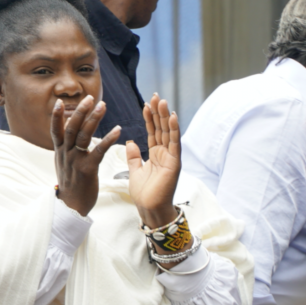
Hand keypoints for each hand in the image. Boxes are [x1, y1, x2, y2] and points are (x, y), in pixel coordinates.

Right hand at [51, 95, 120, 215]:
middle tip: (90, 98)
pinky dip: (108, 139)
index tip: (60, 102)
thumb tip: (67, 133)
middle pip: (71, 128)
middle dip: (80, 112)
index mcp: (60, 152)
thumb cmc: (71, 185)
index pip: (56, 130)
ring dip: (94, 119)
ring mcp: (75, 161)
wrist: (71, 207)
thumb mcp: (63, 164)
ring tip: (102, 106)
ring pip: (83, 136)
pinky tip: (118, 130)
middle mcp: (66, 154)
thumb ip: (65, 148)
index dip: (57, 116)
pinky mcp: (87, 169)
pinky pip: (98, 151)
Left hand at [125, 93, 180, 228]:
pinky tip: (172, 116)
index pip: (153, 131)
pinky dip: (173, 129)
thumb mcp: (135, 170)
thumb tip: (130, 141)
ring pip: (168, 132)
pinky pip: (174, 143)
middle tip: (156, 95)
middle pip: (161, 128)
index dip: (150, 117)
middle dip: (158, 112)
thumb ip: (134, 155)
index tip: (146, 103)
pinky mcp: (174, 163)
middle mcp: (164, 153)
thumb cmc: (144, 193)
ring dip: (166, 116)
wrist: (149, 209)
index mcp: (155, 154)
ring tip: (163, 101)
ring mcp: (171, 157)